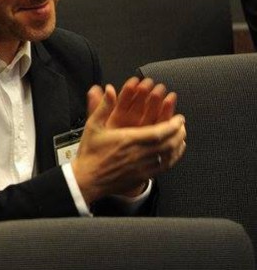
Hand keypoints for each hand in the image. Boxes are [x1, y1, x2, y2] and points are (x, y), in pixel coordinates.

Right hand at [72, 85, 186, 203]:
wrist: (87, 178)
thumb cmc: (90, 153)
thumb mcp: (92, 125)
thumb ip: (103, 107)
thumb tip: (110, 91)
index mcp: (128, 139)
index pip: (159, 132)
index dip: (173, 125)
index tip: (179, 118)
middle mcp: (138, 153)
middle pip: (168, 143)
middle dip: (179, 132)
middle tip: (182, 125)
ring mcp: (142, 166)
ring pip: (169, 155)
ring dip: (178, 144)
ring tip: (182, 136)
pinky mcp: (143, 175)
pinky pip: (164, 167)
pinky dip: (174, 158)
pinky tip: (175, 153)